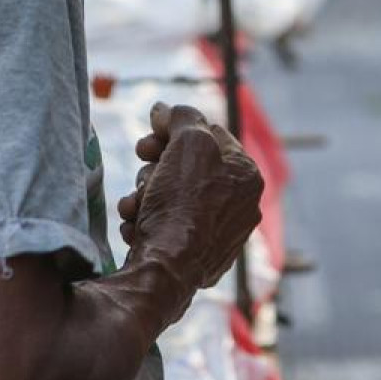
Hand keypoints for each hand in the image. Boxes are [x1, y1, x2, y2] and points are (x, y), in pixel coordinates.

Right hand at [123, 103, 263, 305]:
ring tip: (133, 204)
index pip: (211, 135)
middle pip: (189, 167)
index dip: (176, 129)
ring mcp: (218, 235)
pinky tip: (134, 225)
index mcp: (247, 175)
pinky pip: (167, 227)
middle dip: (157, 164)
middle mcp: (239, 206)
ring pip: (172, 198)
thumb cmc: (184, 201)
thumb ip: (182, 117)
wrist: (167, 268)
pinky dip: (147, 222)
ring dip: (145, 194)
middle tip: (142, 163)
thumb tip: (165, 110)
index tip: (151, 133)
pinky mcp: (195, 259)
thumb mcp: (188, 142)